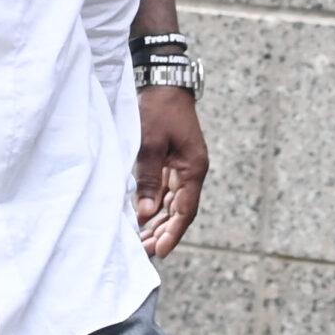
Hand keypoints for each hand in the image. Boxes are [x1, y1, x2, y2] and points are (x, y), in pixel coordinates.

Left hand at [134, 86, 207, 256]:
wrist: (163, 82)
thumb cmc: (159, 109)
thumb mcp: (151, 143)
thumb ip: (148, 178)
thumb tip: (144, 213)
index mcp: (194, 168)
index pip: (185, 210)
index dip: (173, 232)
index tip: (161, 250)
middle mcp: (191, 171)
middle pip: (178, 210)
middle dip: (163, 232)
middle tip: (144, 251)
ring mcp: (181, 167)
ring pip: (170, 203)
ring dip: (157, 222)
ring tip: (141, 241)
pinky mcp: (170, 162)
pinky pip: (163, 191)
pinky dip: (152, 205)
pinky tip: (140, 218)